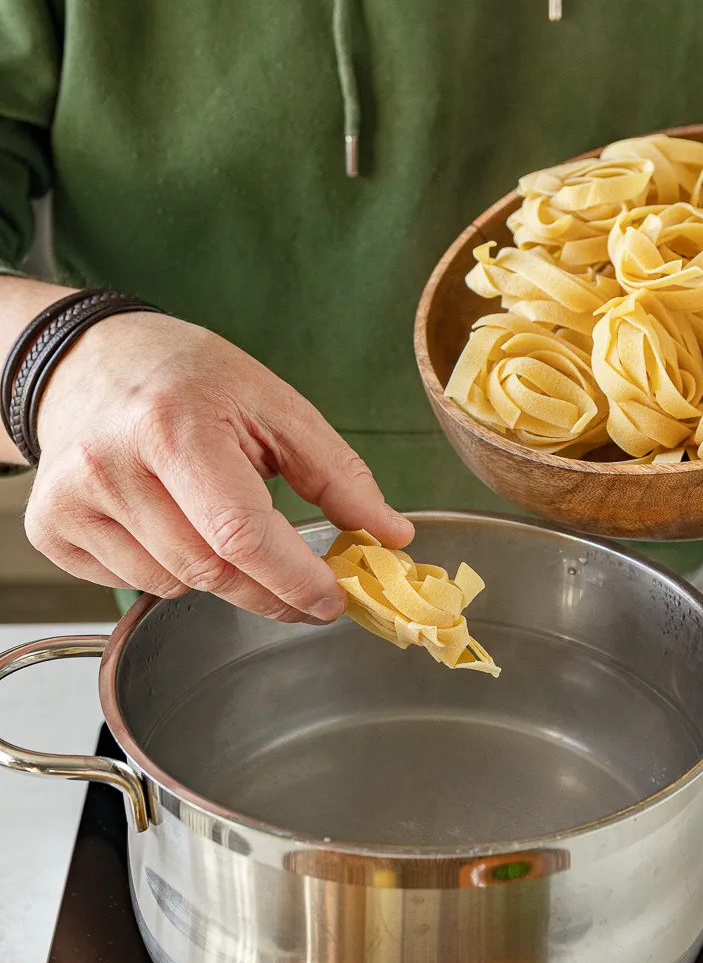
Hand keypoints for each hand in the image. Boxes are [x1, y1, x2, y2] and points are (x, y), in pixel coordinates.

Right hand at [26, 310, 413, 620]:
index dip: (294, 579)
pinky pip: (132, 587)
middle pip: (210, 571)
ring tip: (212, 516)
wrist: (86, 363)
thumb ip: (336, 473)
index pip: (240, 532)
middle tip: (306, 589)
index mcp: (171, 426)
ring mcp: (72, 502)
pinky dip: (170, 572)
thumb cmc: (184, 379)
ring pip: (174, 586)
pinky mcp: (51, 531)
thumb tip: (391, 534)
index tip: (333, 600)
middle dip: (270, 591)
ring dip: (217, 575)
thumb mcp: (270, 404)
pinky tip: (167, 523)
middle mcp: (110, 466)